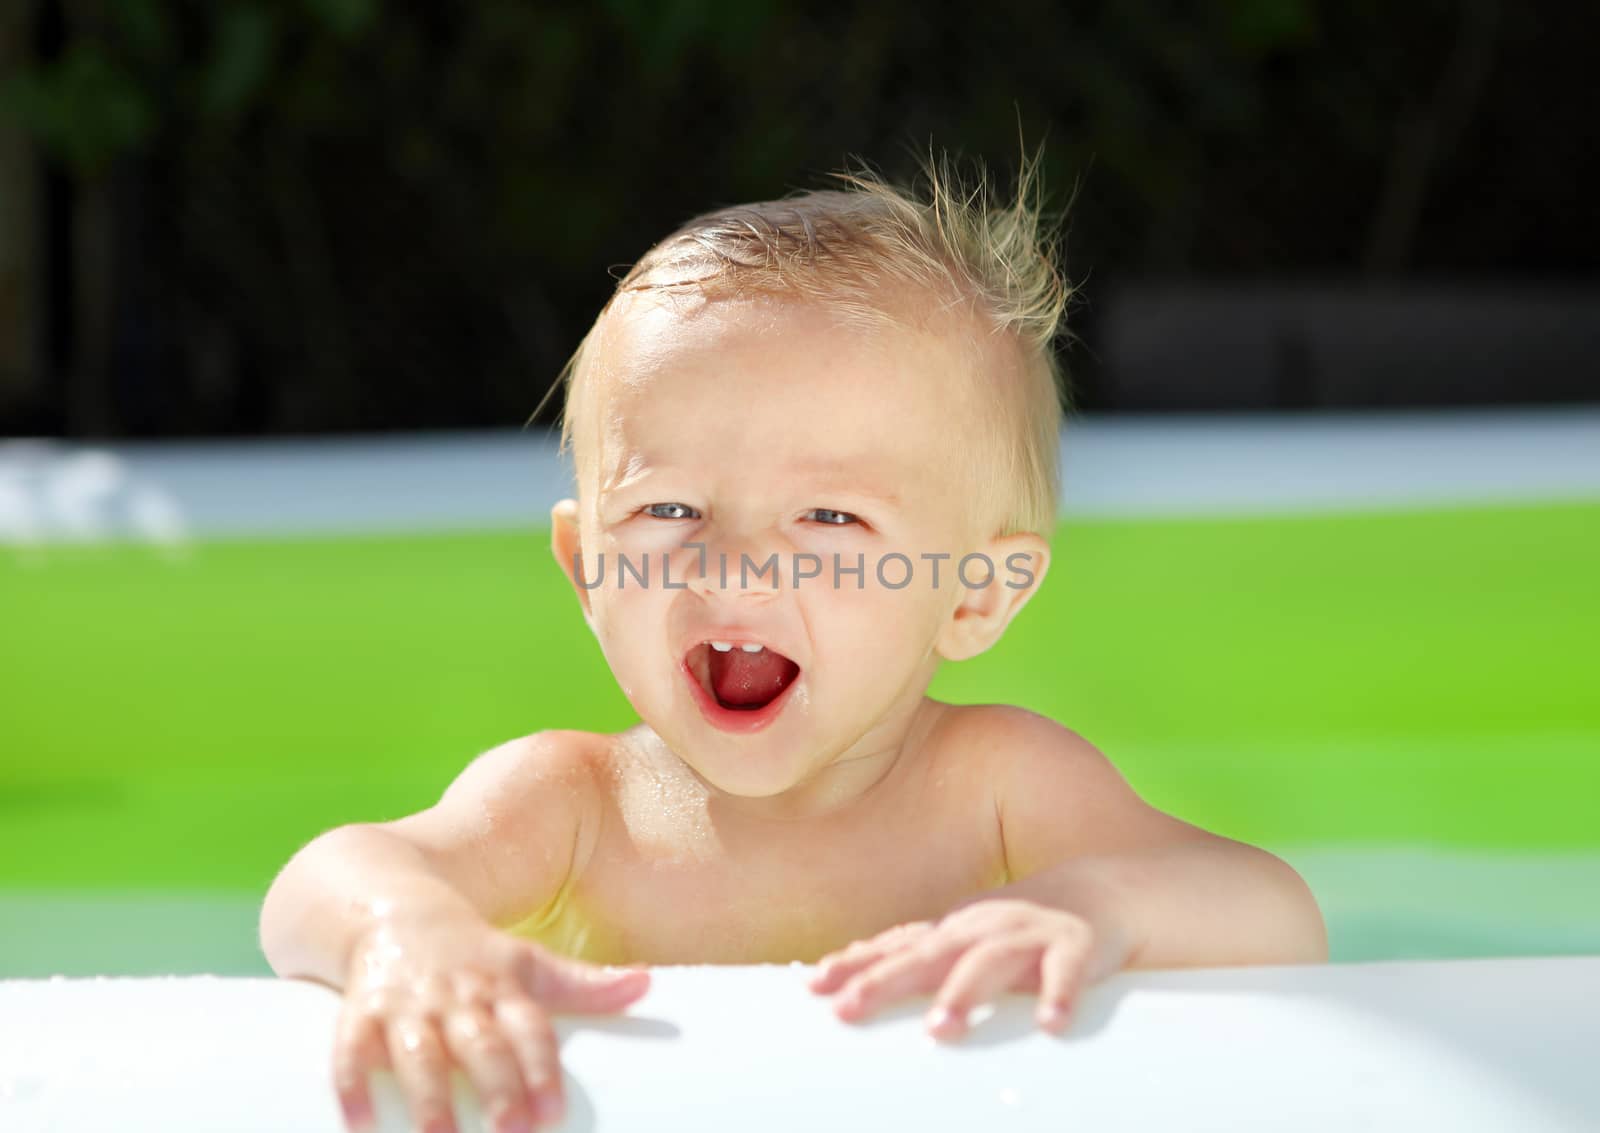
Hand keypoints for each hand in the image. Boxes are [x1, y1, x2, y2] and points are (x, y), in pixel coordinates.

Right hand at [334, 917, 648, 1132]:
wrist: (390, 906)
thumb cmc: (471, 952)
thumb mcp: (527, 962)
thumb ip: (584, 984)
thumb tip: (648, 984)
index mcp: (501, 988)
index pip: (527, 1028)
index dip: (541, 1067)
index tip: (553, 1108)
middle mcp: (457, 998)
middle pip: (479, 1044)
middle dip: (496, 1085)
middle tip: (511, 1130)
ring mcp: (407, 1007)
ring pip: (418, 1054)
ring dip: (428, 1097)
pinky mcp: (359, 1014)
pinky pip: (351, 1050)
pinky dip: (352, 1084)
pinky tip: (359, 1122)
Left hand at [808, 899, 1126, 1038]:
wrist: (1102, 893)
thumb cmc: (1019, 928)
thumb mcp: (964, 939)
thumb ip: (916, 957)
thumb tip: (852, 975)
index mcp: (954, 930)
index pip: (896, 947)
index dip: (855, 965)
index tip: (814, 987)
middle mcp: (984, 927)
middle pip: (929, 954)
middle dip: (886, 981)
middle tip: (849, 1009)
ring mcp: (1029, 933)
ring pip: (992, 962)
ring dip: (965, 993)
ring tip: (941, 1030)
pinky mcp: (1077, 945)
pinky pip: (1067, 970)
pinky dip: (1059, 995)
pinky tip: (1050, 1024)